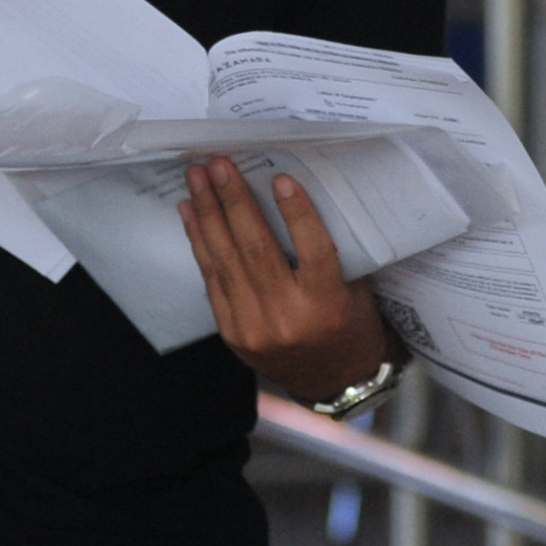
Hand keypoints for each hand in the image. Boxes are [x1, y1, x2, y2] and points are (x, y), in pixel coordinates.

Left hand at [178, 157, 390, 404]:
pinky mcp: (232, 333)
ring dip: (208, 214)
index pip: (314, 252)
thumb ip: (328, 250)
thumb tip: (289, 192)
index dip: (297, 214)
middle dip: (234, 202)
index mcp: (328, 306)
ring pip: (227, 261)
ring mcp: (255, 328)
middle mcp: (288, 319)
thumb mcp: (354, 288)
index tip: (281, 178)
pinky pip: (212, 279)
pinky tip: (191, 212)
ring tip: (197, 177)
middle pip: (258, 250)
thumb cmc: (348, 323)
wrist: (332, 381)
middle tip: (219, 164)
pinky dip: (200, 242)